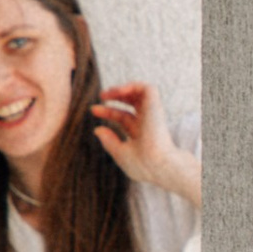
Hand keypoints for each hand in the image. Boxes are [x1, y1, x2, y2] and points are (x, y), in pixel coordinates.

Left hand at [92, 80, 200, 204]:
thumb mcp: (120, 153)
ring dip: (122, 89)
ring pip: (140, 93)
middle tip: (101, 96)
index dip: (108, 112)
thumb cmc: (142, 165)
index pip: (123, 117)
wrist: (159, 165)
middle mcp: (147, 122)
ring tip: (107, 93)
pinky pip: (147, 88)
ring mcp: (152, 114)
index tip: (93, 110)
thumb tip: (97, 129)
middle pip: (131, 103)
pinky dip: (132, 86)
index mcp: (140, 133)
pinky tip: (118, 91)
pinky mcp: (156, 106)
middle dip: (116, 97)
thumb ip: (109, 141)